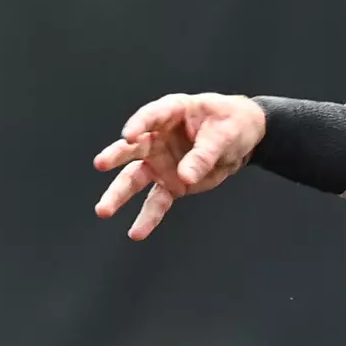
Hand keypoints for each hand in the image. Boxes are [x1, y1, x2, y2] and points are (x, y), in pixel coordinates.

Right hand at [93, 93, 266, 238]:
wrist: (244, 141)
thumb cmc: (232, 124)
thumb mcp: (225, 134)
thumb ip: (204, 155)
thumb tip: (184, 177)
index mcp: (172, 113)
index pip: (152, 116)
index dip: (140, 124)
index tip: (129, 136)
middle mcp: (158, 138)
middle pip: (134, 148)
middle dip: (116, 156)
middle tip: (100, 163)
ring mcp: (161, 162)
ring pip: (135, 179)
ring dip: (119, 195)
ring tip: (103, 210)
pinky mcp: (170, 184)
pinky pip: (156, 202)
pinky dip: (148, 218)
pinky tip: (137, 232)